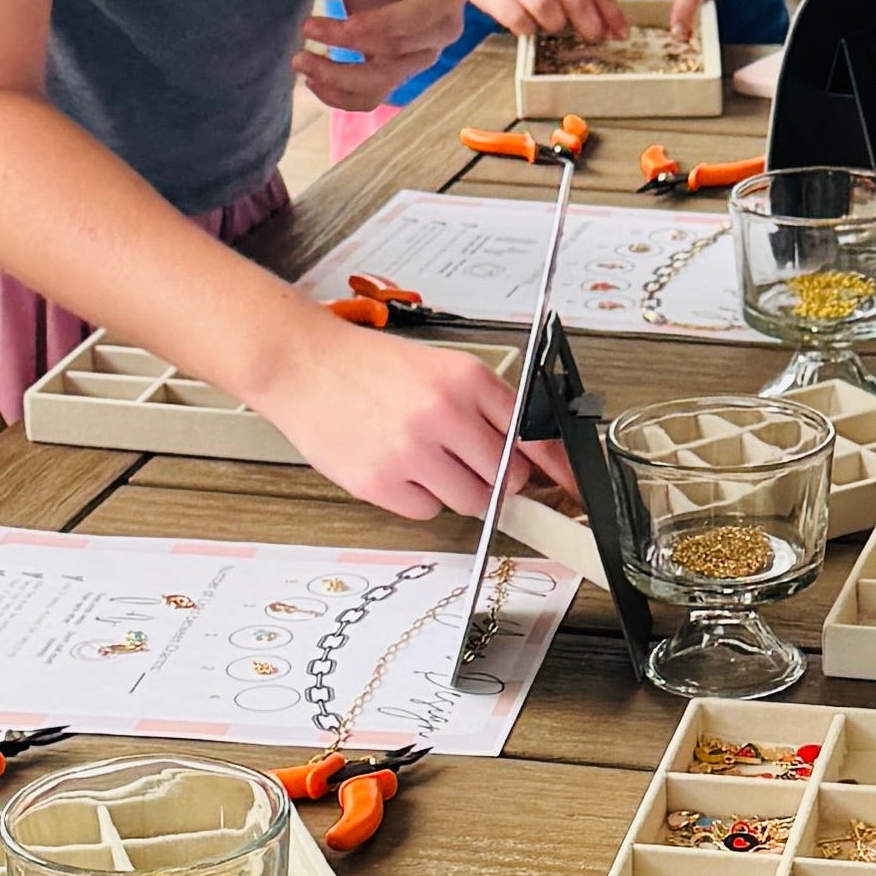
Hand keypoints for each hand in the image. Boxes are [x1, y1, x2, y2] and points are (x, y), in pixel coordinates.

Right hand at [243, 311, 561, 523]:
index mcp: (466, 379)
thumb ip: (486, 408)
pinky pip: (426, 510)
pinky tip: (397, 466)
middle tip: (470, 463)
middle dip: (497, 479)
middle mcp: (443, 414)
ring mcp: (411, 451)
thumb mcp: (440, 369)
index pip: (534, 438)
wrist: (301, 364)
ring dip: (457, 489)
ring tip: (425, 457)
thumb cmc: (368, 367)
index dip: (559, 471)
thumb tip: (533, 455)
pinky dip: (418, 497)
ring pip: (472, 502)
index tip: (573, 490)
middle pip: (507, 479)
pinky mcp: (380, 482)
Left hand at [299, 0, 468, 106]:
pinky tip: (313, 81)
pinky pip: (375, 94)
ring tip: (299, 62)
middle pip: (395, 54)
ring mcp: (424, 51)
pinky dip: (344, 95)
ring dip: (339, 80)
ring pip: (383, 82)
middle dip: (345, 49)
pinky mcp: (401, 65)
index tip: (328, 23)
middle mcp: (444, 27)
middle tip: (304, 30)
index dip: (371, 26)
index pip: (412, 19)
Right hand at [440, 0, 626, 48]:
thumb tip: (598, 12)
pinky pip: (515, 18)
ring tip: (555, 29)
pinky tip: (527, 28)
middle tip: (593, 38)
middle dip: (589, 24)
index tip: (621, 32)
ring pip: (547, 9)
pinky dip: (526, 28)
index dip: (610, 10)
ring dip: (556, 26)